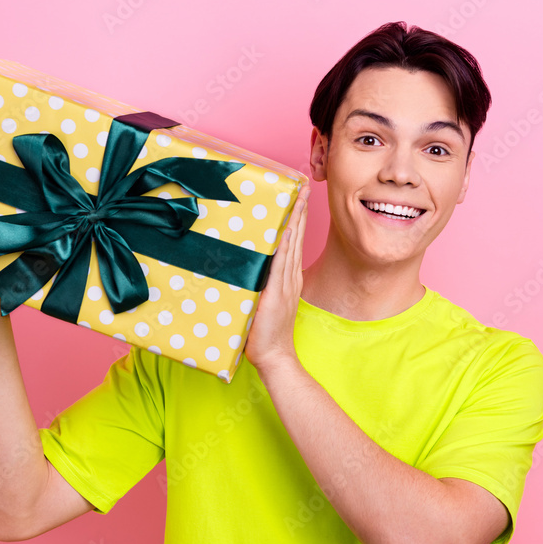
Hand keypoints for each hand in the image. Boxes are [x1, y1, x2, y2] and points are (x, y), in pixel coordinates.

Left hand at [244, 182, 309, 372]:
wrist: (274, 356)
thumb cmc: (263, 333)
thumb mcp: (260, 301)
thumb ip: (255, 284)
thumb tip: (241, 267)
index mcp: (288, 278)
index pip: (293, 242)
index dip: (296, 219)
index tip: (298, 197)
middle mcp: (289, 277)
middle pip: (296, 237)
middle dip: (299, 211)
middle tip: (302, 186)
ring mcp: (286, 284)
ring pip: (291, 245)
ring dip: (295, 220)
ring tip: (299, 198)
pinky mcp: (277, 293)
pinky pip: (282, 264)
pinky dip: (285, 245)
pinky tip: (287, 228)